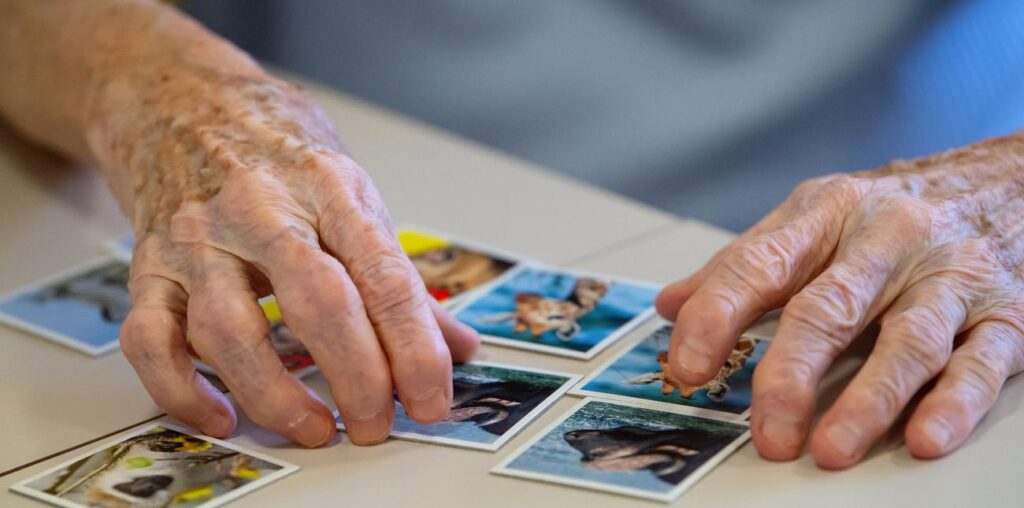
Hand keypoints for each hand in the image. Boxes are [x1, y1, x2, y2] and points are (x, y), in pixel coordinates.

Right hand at [94, 67, 478, 446]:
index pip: (384, 277)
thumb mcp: (350, 193)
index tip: (431, 399)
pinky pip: (151, 340)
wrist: (179, 102)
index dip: (415, 348)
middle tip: (378, 425)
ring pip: (230, 331)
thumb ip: (398, 275)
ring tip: (317, 428)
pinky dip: (182, 390)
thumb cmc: (275, 151)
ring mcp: (198, 239)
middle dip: (358, 376)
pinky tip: (223, 416)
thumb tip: (457, 346)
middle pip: (318, 303)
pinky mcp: (148, 267)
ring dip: (276, 395)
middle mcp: (261, 211)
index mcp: (328, 188)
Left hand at [656, 135, 1023, 467]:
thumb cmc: (894, 209)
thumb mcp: (813, 218)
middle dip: (791, 373)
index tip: (685, 364)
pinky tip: (924, 437)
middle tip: (766, 428)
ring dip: (868, 400)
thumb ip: (742, 265)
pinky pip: (980, 362)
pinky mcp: (1006, 313)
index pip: (759, 264)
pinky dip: (952, 403)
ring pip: (907, 341)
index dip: (716, 315)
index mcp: (827, 213)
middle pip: (830, 308)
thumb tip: (671, 306)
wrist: (1009, 178)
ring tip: (830, 448)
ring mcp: (950, 275)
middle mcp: (888, 239)